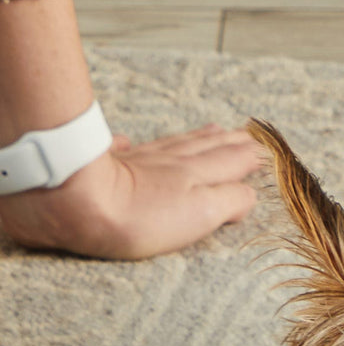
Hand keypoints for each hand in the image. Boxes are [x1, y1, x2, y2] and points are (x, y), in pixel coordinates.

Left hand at [0, 123, 261, 258]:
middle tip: (247, 135)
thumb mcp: (202, 213)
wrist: (76, 201)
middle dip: (230, 142)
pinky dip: (132, 146)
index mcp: (196, 174)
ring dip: (197, 138)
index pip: (231, 162)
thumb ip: (231, 201)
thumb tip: (248, 193)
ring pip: (174, 145)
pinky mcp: (104, 165)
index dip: (250, 157)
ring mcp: (137, 161)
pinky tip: (130, 142)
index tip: (266, 151)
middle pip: (206, 148)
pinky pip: (123, 150)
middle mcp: (169, 162)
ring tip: (212, 130)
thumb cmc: (142, 215)